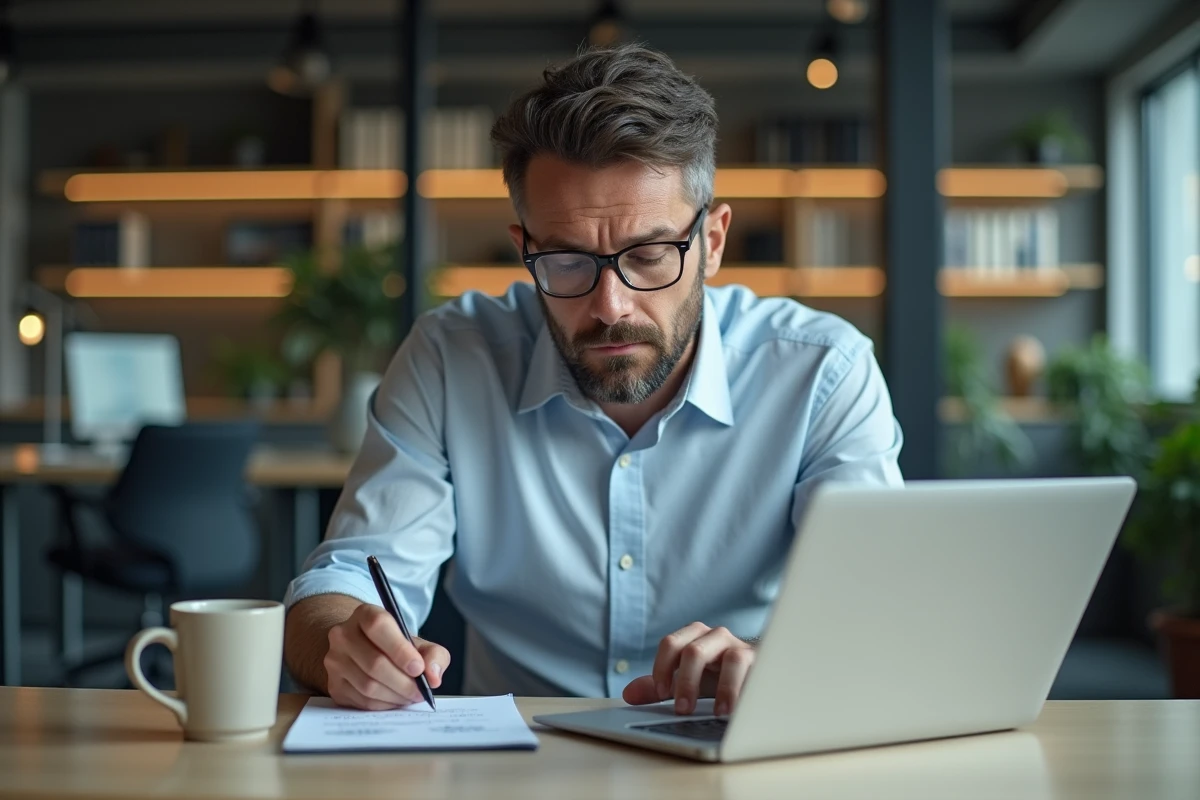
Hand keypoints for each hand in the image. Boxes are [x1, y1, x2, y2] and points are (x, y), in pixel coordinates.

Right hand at [324, 603, 449, 710]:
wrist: (364, 652)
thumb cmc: (395, 647)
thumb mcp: (418, 643)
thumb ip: (434, 655)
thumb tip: (434, 676)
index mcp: (364, 615)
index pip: (379, 626)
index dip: (400, 650)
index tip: (418, 668)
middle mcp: (343, 635)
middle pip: (374, 663)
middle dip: (404, 682)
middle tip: (421, 691)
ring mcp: (334, 661)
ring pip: (368, 685)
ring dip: (395, 696)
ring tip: (411, 696)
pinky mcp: (333, 684)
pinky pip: (361, 701)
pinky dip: (384, 705)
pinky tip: (395, 700)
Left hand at [621, 622, 755, 716]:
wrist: (757, 674)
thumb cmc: (718, 677)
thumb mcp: (687, 683)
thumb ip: (658, 688)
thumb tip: (629, 694)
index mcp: (693, 638)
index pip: (670, 643)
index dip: (663, 668)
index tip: (664, 694)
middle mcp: (715, 637)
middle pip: (694, 650)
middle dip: (687, 682)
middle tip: (683, 710)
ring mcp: (741, 647)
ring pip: (731, 657)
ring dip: (723, 687)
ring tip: (717, 713)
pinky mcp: (763, 661)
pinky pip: (755, 669)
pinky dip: (744, 689)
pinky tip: (738, 709)